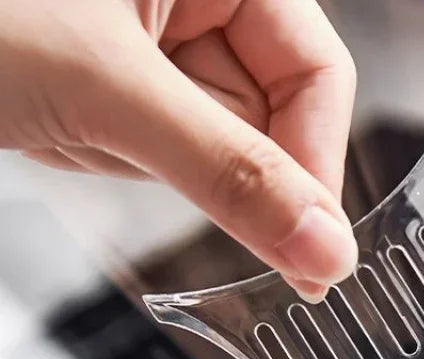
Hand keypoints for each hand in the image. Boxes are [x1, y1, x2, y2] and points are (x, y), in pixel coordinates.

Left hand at [0, 0, 358, 302]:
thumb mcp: (108, 90)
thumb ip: (229, 173)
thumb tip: (325, 248)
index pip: (316, 75)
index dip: (316, 164)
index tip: (315, 246)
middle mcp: (203, 3)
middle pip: (273, 115)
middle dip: (246, 177)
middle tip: (234, 235)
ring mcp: (163, 50)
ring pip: (222, 143)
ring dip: (175, 169)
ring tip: (91, 130)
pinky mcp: (128, 90)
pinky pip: (171, 149)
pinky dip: (135, 164)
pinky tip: (77, 133)